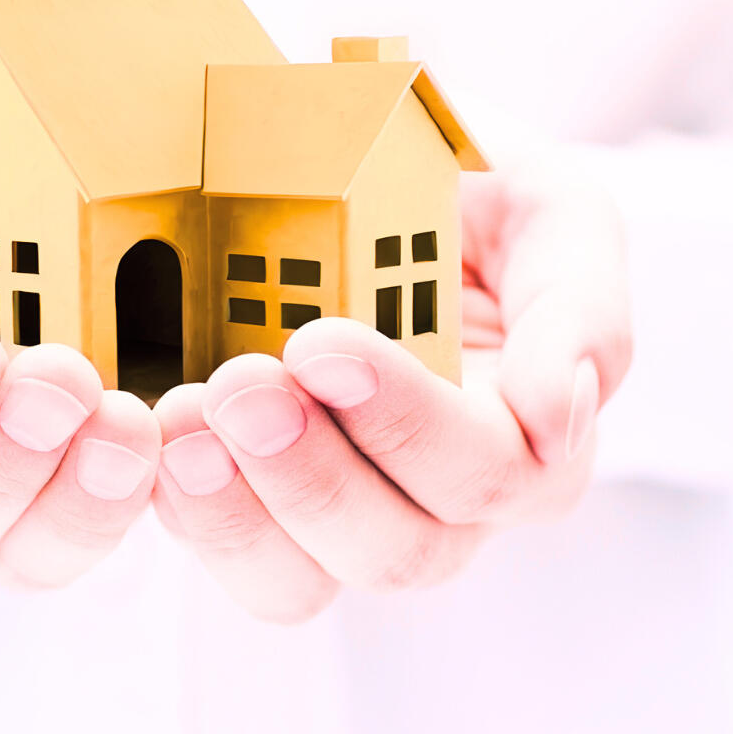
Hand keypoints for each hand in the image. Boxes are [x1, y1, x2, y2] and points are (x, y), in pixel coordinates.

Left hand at [150, 160, 631, 621]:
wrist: (372, 151)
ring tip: (182, 423)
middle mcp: (440, 498)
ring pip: (303, 582)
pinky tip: (153, 439)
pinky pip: (227, 549)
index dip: (408, 423)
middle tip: (239, 383)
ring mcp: (341, 502)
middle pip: (397, 550)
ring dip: (238, 511)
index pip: (492, 473)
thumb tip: (562, 412)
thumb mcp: (554, 207)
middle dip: (311, 473)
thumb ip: (579, 303)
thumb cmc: (480, 189)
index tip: (321, 342)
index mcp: (529, 437)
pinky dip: (184, 507)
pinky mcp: (254, 493)